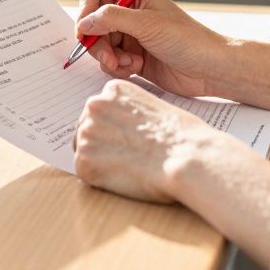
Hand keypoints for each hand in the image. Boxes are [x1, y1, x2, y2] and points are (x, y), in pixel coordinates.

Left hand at [73, 79, 220, 201]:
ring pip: (85, 151)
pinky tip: (124, 177)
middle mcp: (93, 106)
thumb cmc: (181, 136)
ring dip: (102, 162)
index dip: (113, 130)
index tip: (127, 141)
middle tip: (127, 158)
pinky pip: (86, 173)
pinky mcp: (83, 161)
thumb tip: (121, 129)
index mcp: (113, 90)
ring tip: (130, 167)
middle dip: (103, 145)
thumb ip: (130, 112)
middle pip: (88, 129)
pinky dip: (101, 179)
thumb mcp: (154, 107)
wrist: (186, 158)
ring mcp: (86, 133)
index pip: (101, 111)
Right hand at [75, 0, 228, 97]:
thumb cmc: (187, 40)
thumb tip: (83, 23)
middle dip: (96, 41)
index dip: (85, 9)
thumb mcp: (147, 24)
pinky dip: (117, 66)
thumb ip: (111, 19)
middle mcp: (128, 11)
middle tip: (108, 57)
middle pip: (91, 22)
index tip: (85, 30)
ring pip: (98, 44)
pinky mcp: (131, 56)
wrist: (209, 69)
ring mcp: (129, 34)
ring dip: (108, 57)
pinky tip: (136, 67)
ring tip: (127, 63)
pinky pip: (109, 61)